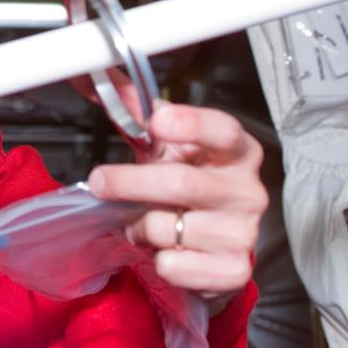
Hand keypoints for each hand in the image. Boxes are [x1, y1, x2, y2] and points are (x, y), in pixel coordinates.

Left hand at [87, 100, 267, 304]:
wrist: (209, 241)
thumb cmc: (187, 183)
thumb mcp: (166, 147)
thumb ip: (136, 113)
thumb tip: (103, 77)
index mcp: (236, 150)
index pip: (222, 130)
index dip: (189, 124)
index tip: (155, 120)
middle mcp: (247, 190)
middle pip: (181, 182)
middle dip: (129, 182)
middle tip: (100, 181)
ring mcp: (244, 232)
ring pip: (167, 228)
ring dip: (140, 227)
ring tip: (146, 221)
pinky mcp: (234, 270)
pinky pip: (173, 265)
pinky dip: (156, 259)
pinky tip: (167, 249)